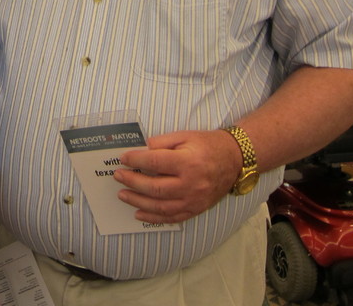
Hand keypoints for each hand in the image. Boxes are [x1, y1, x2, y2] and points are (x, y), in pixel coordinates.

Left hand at [113, 129, 242, 223]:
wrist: (234, 160)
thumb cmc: (207, 145)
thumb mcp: (184, 136)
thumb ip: (162, 143)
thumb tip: (141, 150)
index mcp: (188, 162)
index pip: (155, 163)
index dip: (136, 161)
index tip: (123, 159)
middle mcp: (191, 184)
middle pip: (155, 188)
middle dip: (133, 182)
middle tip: (118, 176)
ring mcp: (194, 200)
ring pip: (161, 206)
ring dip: (138, 202)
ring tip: (122, 194)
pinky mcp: (195, 209)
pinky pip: (172, 217)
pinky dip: (153, 218)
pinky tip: (139, 213)